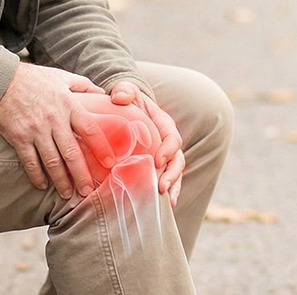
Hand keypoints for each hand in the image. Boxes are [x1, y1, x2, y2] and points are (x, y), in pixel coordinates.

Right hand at [0, 63, 115, 198]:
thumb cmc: (32, 78)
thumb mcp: (61, 76)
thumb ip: (83, 85)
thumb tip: (103, 93)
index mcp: (68, 104)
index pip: (90, 130)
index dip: (101, 149)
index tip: (109, 164)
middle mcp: (54, 119)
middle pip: (72, 153)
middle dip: (82, 175)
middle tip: (87, 191)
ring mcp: (35, 129)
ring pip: (52, 162)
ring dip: (61, 181)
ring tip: (68, 194)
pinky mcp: (18, 136)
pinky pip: (30, 161)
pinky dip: (37, 176)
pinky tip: (43, 185)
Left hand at [109, 80, 184, 205]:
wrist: (124, 110)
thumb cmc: (126, 100)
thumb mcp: (125, 90)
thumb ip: (124, 90)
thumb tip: (119, 97)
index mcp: (164, 125)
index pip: (172, 138)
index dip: (168, 150)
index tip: (157, 160)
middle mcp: (168, 143)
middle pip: (177, 161)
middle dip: (172, 175)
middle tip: (161, 187)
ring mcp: (163, 156)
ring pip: (174, 174)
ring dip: (172, 187)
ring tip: (166, 201)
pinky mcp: (155, 167)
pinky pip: (164, 181)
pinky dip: (165, 193)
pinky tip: (159, 206)